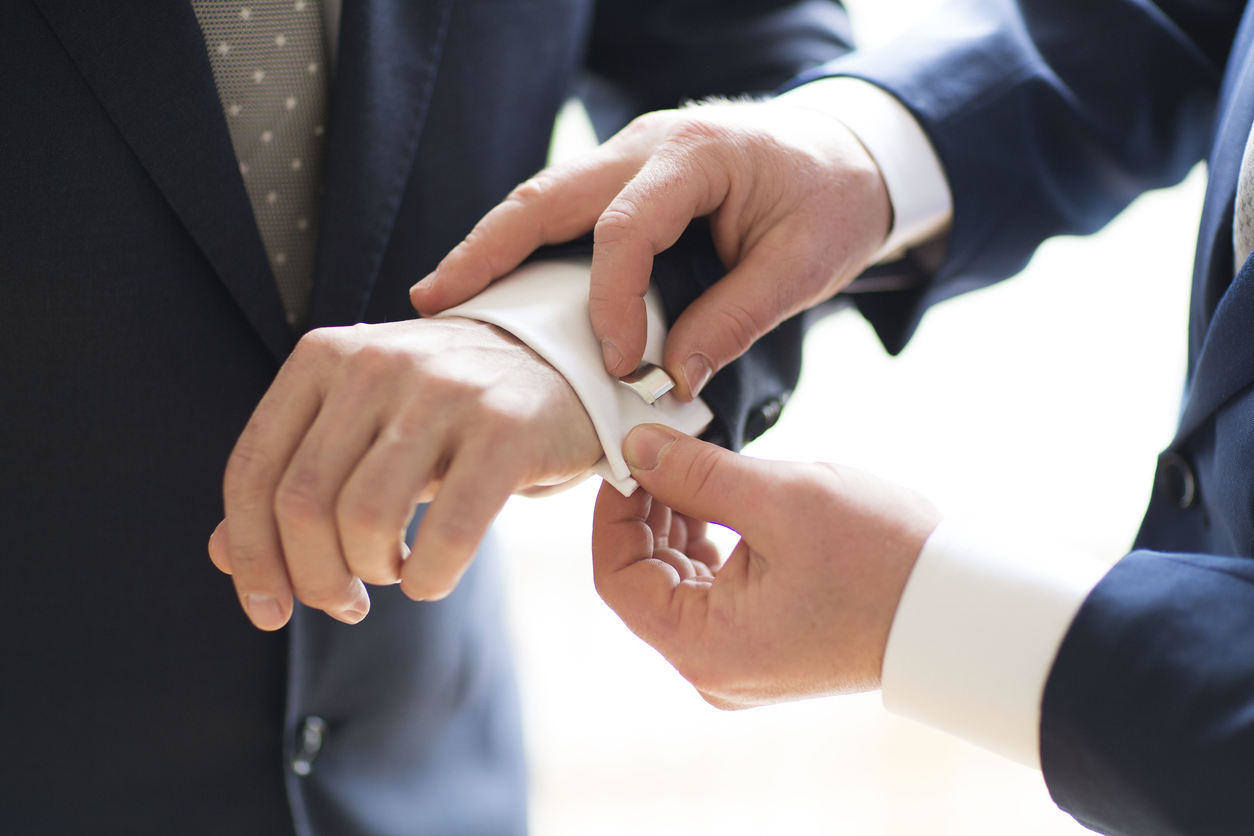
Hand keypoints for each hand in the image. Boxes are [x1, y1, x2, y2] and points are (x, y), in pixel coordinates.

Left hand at [208, 317, 600, 629]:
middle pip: (304, 503)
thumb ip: (294, 479)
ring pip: (367, 519)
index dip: (251, 554)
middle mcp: (378, 362)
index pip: (254, 470)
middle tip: (342, 603)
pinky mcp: (506, 427)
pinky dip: (431, 578)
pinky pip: (449, 532)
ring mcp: (446, 390)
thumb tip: (222, 555)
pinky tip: (433, 576)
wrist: (555, 365)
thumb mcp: (361, 427)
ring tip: (395, 572)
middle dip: (313, 578)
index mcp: (325, 356)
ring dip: (373, 573)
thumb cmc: (446, 408)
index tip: (268, 609)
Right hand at [410, 99, 890, 398]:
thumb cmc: (830, 202)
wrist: (846, 154)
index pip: (625, 228)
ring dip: (491, 246)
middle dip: (487, 249)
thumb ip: (736, 319)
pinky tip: (495, 285)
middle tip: (433, 301)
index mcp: (695, 157)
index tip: (620, 366)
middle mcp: (647, 146)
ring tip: (442, 296)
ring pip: (541, 198)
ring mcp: (629, 156)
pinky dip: (522, 246)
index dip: (611, 301)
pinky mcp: (624, 178)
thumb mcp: (803, 265)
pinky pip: (561, 210)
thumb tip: (672, 378)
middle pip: (547, 195)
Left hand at [592, 425, 938, 707]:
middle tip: (657, 446)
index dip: (612, 511)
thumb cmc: (879, 556)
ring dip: (675, 522)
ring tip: (690, 464)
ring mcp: (740, 661)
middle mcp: (712, 667)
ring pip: (677, 583)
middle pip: (646, 580)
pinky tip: (717, 498)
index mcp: (704, 647)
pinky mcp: (766, 645)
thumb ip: (695, 473)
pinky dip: (706, 543)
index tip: (625, 455)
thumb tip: (634, 446)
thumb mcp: (779, 499)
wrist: (963, 608)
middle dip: (645, 510)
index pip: (617, 578)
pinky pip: (713, 593)